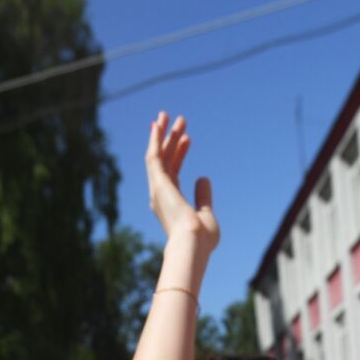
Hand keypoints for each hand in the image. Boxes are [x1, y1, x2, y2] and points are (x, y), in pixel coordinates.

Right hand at [145, 112, 218, 254]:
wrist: (194, 243)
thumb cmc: (202, 238)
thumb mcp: (206, 213)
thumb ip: (203, 196)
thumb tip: (204, 178)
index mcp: (171, 203)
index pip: (174, 172)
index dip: (180, 153)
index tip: (188, 138)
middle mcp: (160, 195)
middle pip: (165, 161)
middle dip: (170, 140)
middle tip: (179, 121)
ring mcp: (158, 189)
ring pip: (157, 156)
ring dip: (161, 135)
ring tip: (168, 115)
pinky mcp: (158, 183)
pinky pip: (153, 156)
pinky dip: (154, 140)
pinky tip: (158, 125)